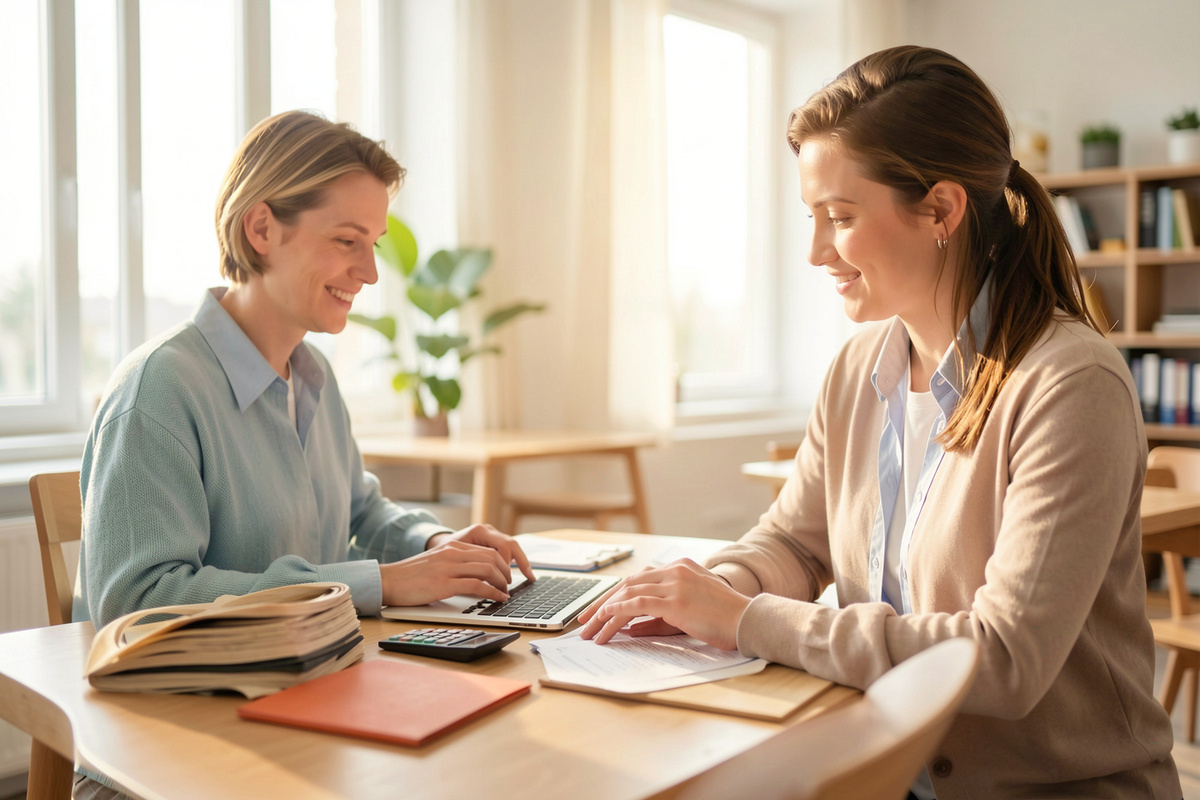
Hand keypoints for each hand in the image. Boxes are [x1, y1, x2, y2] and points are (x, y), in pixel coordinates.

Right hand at [379, 524, 533, 606]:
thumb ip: (456, 564)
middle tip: (509, 584)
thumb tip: (477, 576)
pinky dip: (493, 592)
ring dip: (502, 582)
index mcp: (452, 546)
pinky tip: (498, 598)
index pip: (487, 550)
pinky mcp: (444, 583)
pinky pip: (477, 585)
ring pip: (488, 569)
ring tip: (505, 593)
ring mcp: (449, 567)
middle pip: (492, 558)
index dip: (502, 562)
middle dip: (506, 572)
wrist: (388, 580)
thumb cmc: (410, 576)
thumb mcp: (437, 562)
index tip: (507, 574)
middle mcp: (453, 553)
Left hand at [576, 559, 750, 649]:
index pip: (638, 579)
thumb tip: (631, 628)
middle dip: (602, 603)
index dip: (615, 595)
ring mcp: (675, 583)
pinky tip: (605, 620)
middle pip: (628, 584)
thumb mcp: (689, 612)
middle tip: (584, 621)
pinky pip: (638, 604)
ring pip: (629, 595)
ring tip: (590, 631)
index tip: (598, 610)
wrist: (748, 620)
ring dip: (605, 613)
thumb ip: (660, 616)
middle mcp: (675, 570)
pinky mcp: (676, 600)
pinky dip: (618, 611)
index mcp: (680, 567)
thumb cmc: (724, 619)